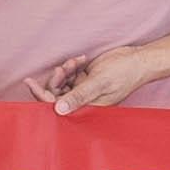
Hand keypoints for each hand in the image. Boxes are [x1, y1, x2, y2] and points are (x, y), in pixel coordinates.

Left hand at [31, 44, 152, 116]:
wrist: (139, 60)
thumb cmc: (124, 73)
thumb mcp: (99, 83)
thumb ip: (79, 96)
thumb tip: (58, 110)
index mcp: (87, 108)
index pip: (56, 106)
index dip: (42, 95)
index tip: (30, 82)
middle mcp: (84, 102)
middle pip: (56, 95)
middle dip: (56, 80)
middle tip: (62, 68)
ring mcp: (84, 91)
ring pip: (62, 84)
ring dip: (64, 71)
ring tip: (75, 62)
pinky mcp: (86, 81)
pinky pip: (70, 75)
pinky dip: (72, 66)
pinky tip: (81, 59)